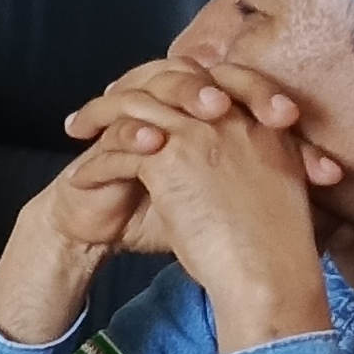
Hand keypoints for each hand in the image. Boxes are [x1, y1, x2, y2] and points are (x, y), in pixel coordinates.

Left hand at [64, 60, 335, 349]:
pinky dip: (94, 164)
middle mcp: (233, 116)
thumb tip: (223, 166)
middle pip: (171, 80)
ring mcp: (200, 131)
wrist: (270, 274)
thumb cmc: (275, 250)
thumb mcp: (276, 191)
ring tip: (77, 128)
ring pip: (136, 104)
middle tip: (105, 98)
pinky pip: (119, 146)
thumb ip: (252, 163)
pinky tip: (78, 179)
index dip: (177, 81)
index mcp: (263, 123)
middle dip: (133, 85)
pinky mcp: (170, 158)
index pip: (215, 79)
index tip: (149, 91)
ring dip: (99, 114)